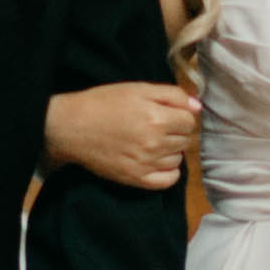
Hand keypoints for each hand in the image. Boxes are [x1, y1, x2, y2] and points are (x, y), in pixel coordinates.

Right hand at [44, 80, 199, 192]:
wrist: (72, 127)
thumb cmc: (104, 103)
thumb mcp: (138, 89)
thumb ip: (172, 95)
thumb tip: (197, 107)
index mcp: (157, 118)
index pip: (189, 122)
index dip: (181, 115)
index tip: (168, 113)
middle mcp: (155, 143)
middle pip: (185, 140)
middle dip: (176, 131)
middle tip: (157, 125)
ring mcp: (146, 164)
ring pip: (178, 159)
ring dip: (171, 150)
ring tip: (152, 141)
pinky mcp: (136, 179)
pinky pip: (168, 181)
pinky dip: (169, 172)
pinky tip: (158, 161)